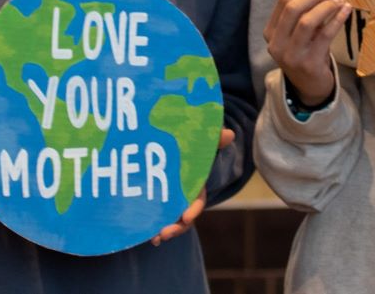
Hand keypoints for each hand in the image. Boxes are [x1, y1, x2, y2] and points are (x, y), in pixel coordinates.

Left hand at [150, 128, 234, 245]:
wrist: (176, 150)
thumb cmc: (192, 148)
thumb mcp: (202, 143)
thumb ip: (214, 140)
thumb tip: (229, 134)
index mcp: (196, 187)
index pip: (197, 202)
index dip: (193, 210)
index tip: (186, 217)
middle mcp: (185, 199)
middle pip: (183, 218)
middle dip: (176, 228)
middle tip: (164, 233)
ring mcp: (171, 204)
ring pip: (169, 222)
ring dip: (162, 232)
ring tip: (153, 239)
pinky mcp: (157, 204)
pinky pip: (156, 218)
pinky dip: (151, 228)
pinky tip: (144, 235)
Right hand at [263, 0, 351, 105]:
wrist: (310, 87)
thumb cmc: (306, 52)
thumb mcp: (298, 33)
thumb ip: (303, 11)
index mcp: (270, 32)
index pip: (283, 1)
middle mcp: (276, 44)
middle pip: (293, 8)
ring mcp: (291, 55)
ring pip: (307, 21)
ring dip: (326, 6)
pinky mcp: (309, 64)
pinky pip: (324, 36)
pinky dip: (336, 19)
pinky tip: (346, 11)